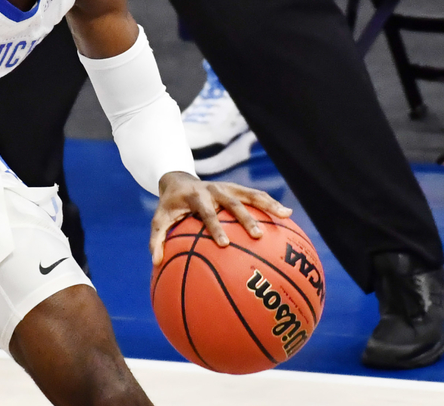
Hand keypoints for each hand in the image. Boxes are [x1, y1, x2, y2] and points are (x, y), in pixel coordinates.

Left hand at [149, 172, 292, 264]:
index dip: (215, 226)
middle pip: (232, 202)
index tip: (224, 244)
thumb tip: (155, 263)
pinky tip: (287, 215)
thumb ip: (157, 240)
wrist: (177, 180)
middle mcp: (213, 189)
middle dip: (246, 217)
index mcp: (195, 197)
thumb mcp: (159, 220)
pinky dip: (271, 203)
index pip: (206, 212)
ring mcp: (227, 187)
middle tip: (257, 236)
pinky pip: (256, 195)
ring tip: (285, 216)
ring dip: (267, 205)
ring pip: (250, 193)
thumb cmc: (170, 207)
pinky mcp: (236, 188)